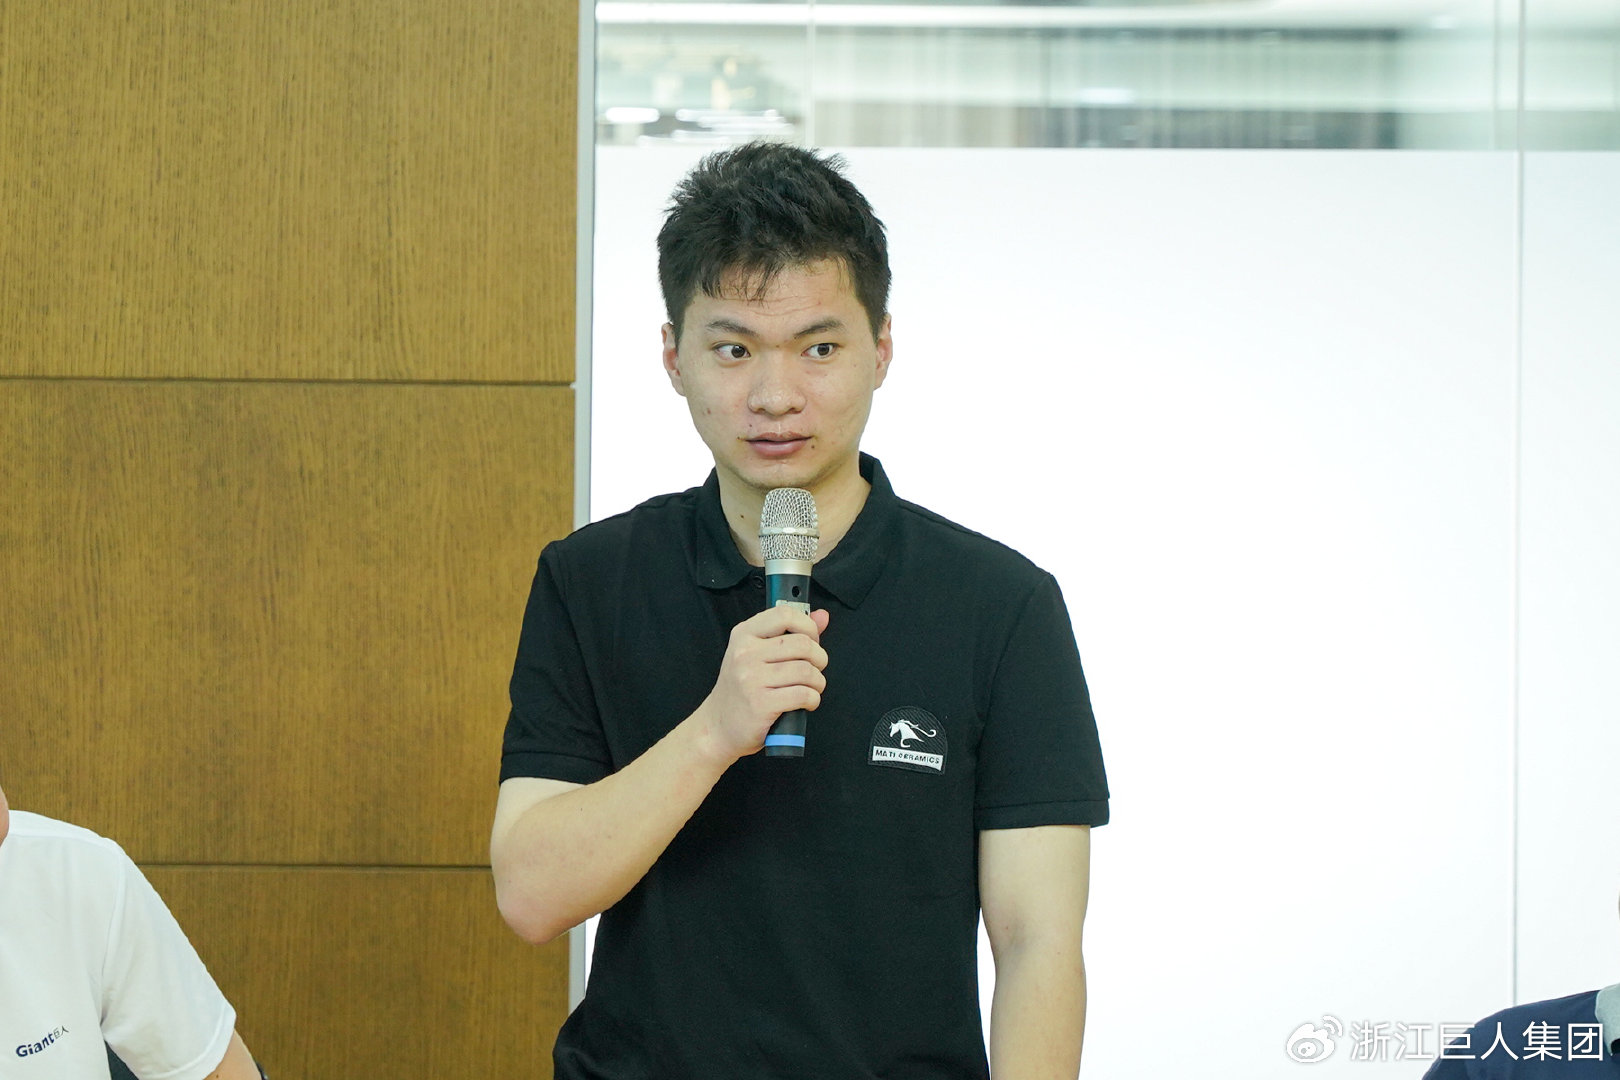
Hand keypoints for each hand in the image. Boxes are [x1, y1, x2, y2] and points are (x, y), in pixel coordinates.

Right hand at [696, 606, 830, 762]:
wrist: (718, 727)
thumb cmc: (742, 690)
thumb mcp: (757, 654)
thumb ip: (790, 633)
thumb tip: (822, 616)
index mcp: (744, 634)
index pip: (784, 614)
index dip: (808, 627)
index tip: (811, 641)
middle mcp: (745, 653)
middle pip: (803, 645)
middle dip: (819, 659)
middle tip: (813, 671)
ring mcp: (751, 679)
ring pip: (806, 671)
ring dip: (818, 682)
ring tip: (810, 688)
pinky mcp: (761, 704)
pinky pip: (804, 694)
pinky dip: (813, 699)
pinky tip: (806, 703)